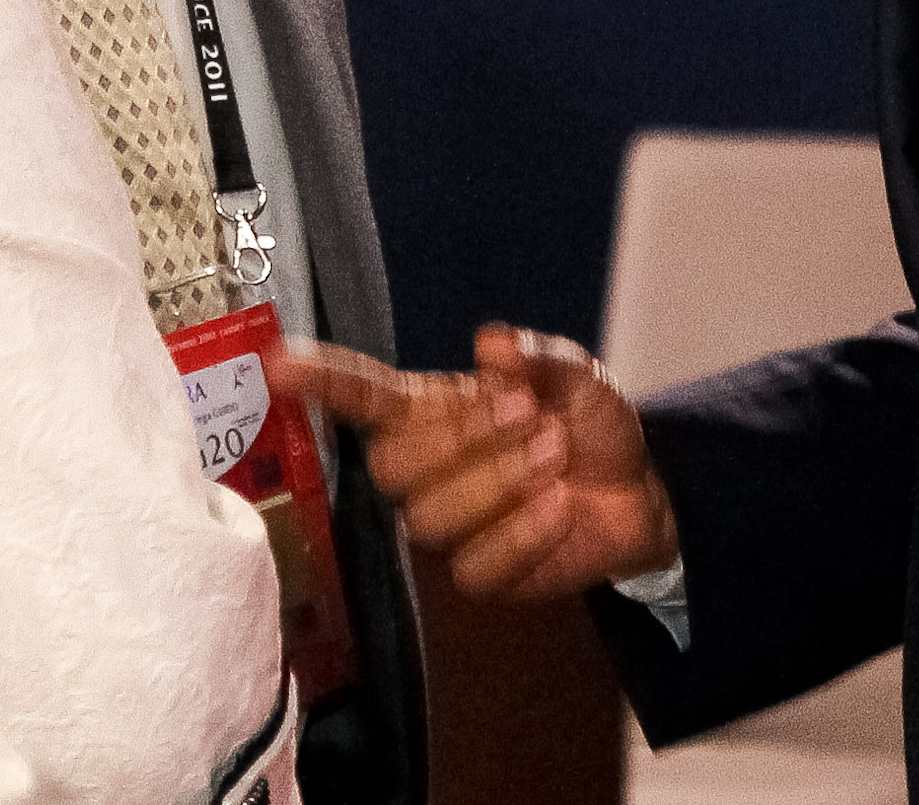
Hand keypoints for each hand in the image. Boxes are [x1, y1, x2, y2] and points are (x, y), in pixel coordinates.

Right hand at [270, 323, 678, 599]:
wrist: (639, 493)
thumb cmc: (588, 426)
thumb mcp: (579, 378)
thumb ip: (539, 359)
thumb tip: (490, 343)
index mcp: (432, 409)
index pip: (363, 396)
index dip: (322, 382)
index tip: (278, 365)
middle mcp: (426, 466)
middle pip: (391, 466)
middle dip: (464, 438)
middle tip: (532, 415)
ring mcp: (447, 525)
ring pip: (429, 518)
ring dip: (501, 481)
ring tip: (555, 457)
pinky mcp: (477, 575)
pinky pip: (474, 566)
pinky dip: (524, 533)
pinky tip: (558, 508)